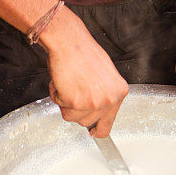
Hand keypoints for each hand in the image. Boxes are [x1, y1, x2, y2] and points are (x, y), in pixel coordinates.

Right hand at [41, 10, 128, 137]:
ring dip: (65, 102)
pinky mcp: (75, 102)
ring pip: (71, 117)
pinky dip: (56, 94)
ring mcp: (93, 103)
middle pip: (86, 122)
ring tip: (69, 81)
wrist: (69, 41)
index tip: (93, 132)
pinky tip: (62, 79)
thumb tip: (98, 110)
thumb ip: (104, 94)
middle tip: (74, 89)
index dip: (98, 129)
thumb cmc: (83, 52)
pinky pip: (59, 106)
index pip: (108, 123)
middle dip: (76, 109)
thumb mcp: (105, 74)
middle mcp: (109, 100)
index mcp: (119, 92)